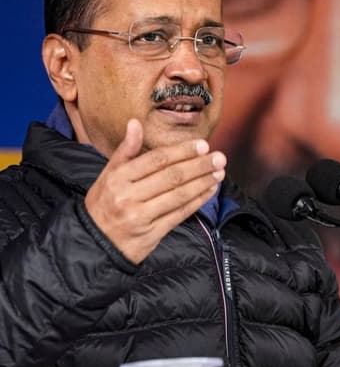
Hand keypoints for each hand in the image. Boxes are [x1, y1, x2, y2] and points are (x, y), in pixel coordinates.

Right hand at [84, 119, 225, 263]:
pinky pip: (180, 214)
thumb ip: (125, 150)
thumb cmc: (104, 203)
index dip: (182, 151)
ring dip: (203, 182)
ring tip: (219, 172)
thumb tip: (135, 123)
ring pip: (179, 195)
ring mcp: (140, 217)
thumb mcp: (108, 175)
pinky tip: (210, 190)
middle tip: (219, 157)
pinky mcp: (152, 234)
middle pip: (171, 177)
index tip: (203, 145)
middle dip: (199, 166)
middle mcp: (128, 196)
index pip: (157, 160)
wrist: (94, 243)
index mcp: (118, 178)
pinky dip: (198, 201)